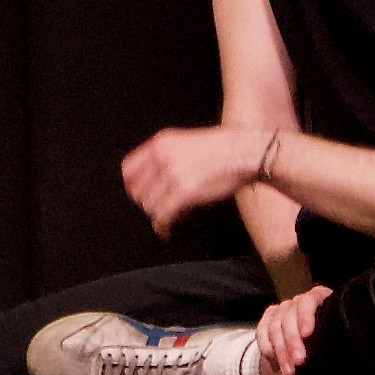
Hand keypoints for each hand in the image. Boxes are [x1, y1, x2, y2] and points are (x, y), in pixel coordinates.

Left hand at [119, 123, 263, 235]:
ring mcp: (172, 174)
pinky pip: (163, 216)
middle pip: (137, 191)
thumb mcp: (187, 143)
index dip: (132, 187)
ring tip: (172, 216)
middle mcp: (162, 157)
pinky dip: (163, 227)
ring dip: (159, 215)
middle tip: (160, 209)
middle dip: (148, 203)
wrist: (246, 151)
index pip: (128, 169)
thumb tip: (155, 184)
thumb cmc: (224, 149)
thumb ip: (167, 158)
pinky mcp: (185, 192)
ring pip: (149, 206)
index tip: (139, 197)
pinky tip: (166, 232)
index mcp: (161, 143)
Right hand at [254, 284, 330, 374]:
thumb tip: (331, 351)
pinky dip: (268, 350)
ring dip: (281, 352)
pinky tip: (276, 365)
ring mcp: (281, 310)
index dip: (305, 316)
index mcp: (319, 300)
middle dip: (292, 341)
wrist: (310, 353)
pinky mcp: (267, 320)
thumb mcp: (332, 343)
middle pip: (288, 317)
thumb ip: (331, 341)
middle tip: (299, 361)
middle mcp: (298, 302)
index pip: (308, 301)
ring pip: (274, 327)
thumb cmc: (327, 347)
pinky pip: (262, 333)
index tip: (306, 334)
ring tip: (289, 372)